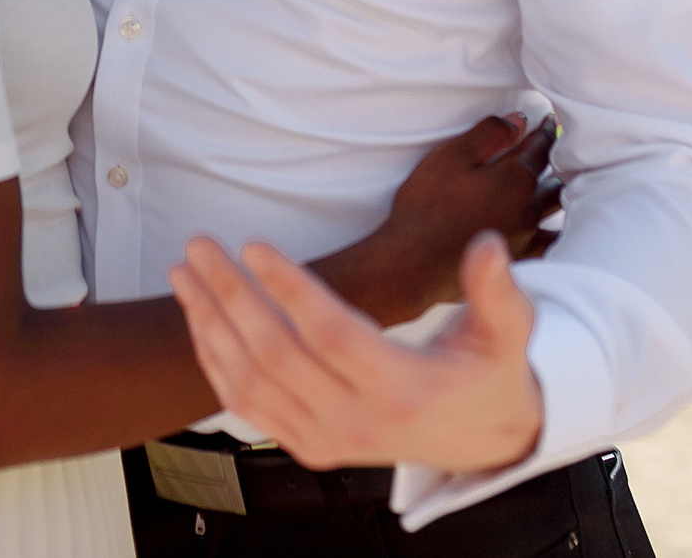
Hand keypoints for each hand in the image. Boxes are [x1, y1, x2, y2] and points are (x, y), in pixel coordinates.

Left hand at [168, 232, 544, 474]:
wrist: (479, 439)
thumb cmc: (488, 374)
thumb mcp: (507, 334)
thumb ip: (497, 292)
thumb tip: (487, 246)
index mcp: (404, 392)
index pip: (332, 336)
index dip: (291, 289)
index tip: (255, 244)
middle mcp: (358, 423)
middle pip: (277, 355)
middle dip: (231, 295)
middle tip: (201, 245)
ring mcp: (328, 439)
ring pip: (250, 382)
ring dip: (209, 324)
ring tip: (185, 271)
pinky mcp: (308, 446)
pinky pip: (247, 405)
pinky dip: (215, 361)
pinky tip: (199, 318)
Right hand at [370, 114, 561, 312]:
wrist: (415, 263)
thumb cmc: (428, 206)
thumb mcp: (453, 156)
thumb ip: (490, 134)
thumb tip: (519, 120)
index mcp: (515, 180)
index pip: (539, 148)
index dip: (545, 132)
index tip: (550, 121)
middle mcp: (528, 209)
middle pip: (554, 180)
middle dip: (558, 162)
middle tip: (563, 150)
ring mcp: (525, 238)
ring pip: (554, 211)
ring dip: (559, 194)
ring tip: (562, 185)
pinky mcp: (517, 261)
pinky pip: (548, 245)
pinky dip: (555, 234)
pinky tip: (556, 235)